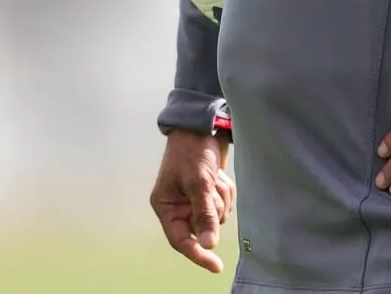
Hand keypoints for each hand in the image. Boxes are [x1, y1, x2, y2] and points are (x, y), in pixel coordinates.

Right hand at [150, 129, 235, 272]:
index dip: (197, 254)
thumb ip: (204, 214)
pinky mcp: (207, 192)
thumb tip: (208, 245)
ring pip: (216, 216)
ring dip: (221, 197)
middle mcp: (178, 206)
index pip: (180, 240)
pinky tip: (219, 175)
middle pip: (202, 227)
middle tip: (211, 187)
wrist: (201, 125)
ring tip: (214, 176)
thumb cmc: (192, 151)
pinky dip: (225, 191)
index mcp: (165, 206)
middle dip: (212, 209)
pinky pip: (223, 203)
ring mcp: (193, 200)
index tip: (216, 265)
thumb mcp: (199, 182)